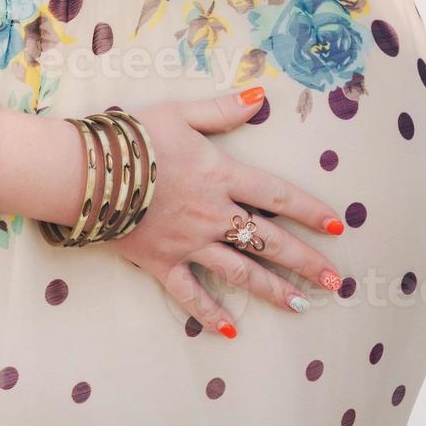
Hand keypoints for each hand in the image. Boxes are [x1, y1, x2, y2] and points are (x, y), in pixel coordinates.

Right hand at [107, 87, 345, 337]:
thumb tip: (260, 96)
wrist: (87, 173)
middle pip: (269, 242)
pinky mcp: (161, 262)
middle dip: (306, 262)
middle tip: (336, 281)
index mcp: (222, 176)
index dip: (310, 210)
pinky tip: (230, 330)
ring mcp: (189, 242)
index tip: (338, 226)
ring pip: (240, 272)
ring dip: (273, 290)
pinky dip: (209, 312)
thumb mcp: (180, 114)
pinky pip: (189, 293)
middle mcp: (214, 214)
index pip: (277, 196)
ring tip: (301, 306)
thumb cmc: (132, 138)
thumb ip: (222, 110)